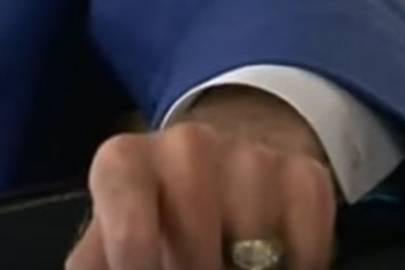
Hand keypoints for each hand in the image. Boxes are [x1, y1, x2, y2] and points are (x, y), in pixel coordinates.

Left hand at [67, 87, 335, 269]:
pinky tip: (269, 261)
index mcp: (123, 161)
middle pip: (197, 250)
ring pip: (256, 253)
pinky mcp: (305, 175)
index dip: (137, 265)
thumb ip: (97, 261)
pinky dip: (294, 266)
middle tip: (188, 266)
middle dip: (194, 269)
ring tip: (223, 262)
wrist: (218, 155)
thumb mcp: (110, 229)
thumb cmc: (154, 208)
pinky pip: (307, 250)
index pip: (129, 231)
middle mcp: (185, 146)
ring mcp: (249, 157)